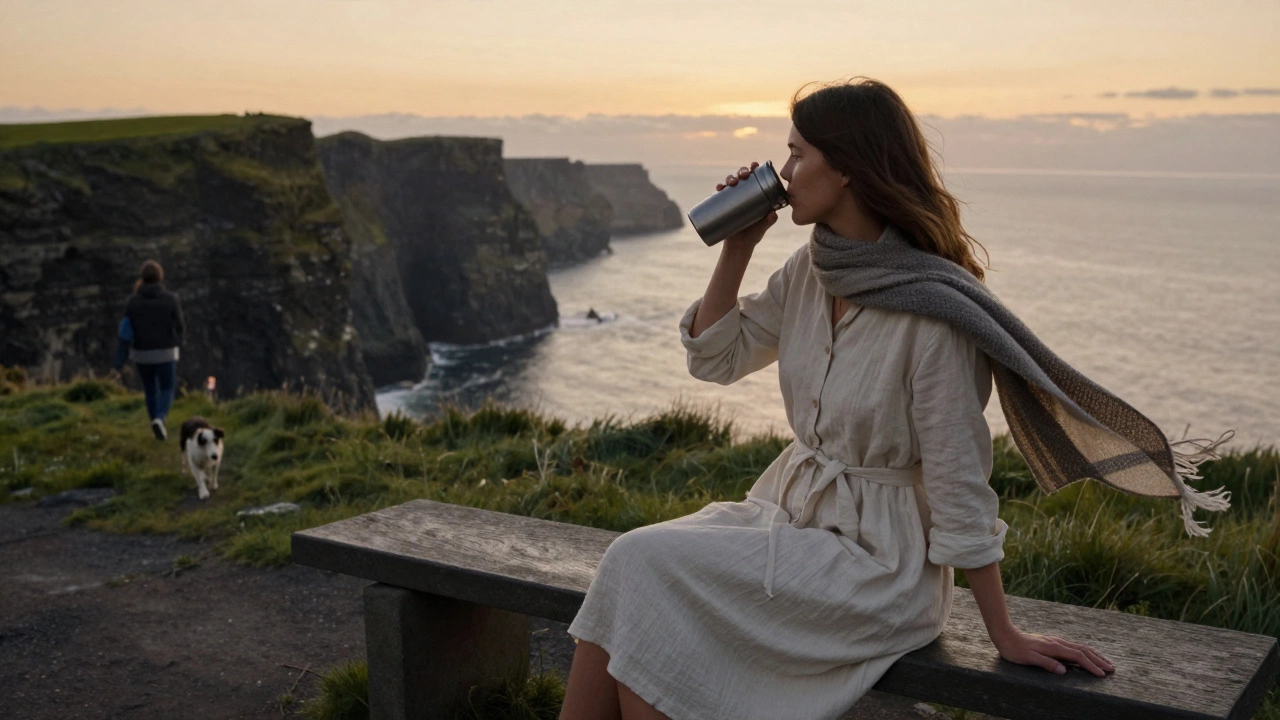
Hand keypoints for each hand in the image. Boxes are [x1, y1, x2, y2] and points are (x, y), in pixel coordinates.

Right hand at [715, 162, 777, 251]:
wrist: (739, 247)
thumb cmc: (754, 235)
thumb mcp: (763, 227)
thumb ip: (769, 221)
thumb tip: (773, 214)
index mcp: (755, 195)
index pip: (755, 178)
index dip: (754, 169)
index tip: (754, 165)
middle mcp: (744, 194)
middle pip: (742, 177)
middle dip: (741, 171)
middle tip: (743, 175)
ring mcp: (733, 199)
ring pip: (731, 183)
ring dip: (730, 178)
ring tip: (732, 182)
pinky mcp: (723, 206)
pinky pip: (720, 194)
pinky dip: (719, 188)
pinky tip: (719, 187)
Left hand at [993, 629, 1114, 676]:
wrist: (1005, 635)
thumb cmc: (1015, 649)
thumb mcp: (1028, 658)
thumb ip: (1046, 663)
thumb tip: (1064, 671)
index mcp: (1054, 648)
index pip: (1078, 657)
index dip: (1091, 666)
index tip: (1102, 674)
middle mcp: (1057, 643)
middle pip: (1083, 650)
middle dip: (1099, 659)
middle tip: (1112, 668)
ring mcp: (1056, 641)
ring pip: (1080, 647)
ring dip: (1094, 654)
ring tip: (1105, 661)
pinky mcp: (1052, 642)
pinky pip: (1074, 646)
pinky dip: (1085, 651)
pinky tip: (1087, 654)